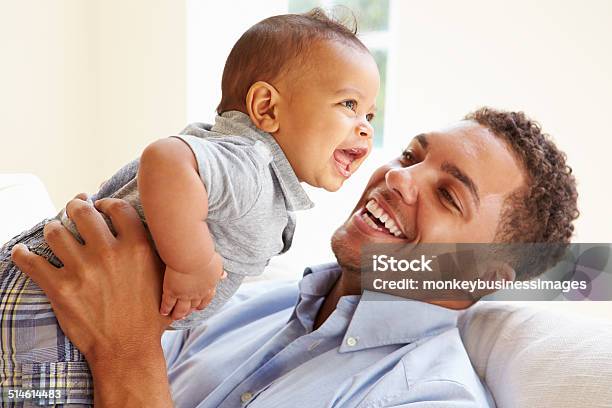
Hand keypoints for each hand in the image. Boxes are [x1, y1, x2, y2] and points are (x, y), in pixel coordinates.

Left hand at [11, 197, 171, 365]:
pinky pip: (31, 261)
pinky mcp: (60, 288)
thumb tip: (148, 230)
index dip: (106, 202)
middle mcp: (109, 253)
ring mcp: (82, 270)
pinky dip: (23, 254)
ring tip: (54, 231)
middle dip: (75, 206)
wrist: (128, 350)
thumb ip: (155, 251)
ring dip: (52, 228)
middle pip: (82, 212)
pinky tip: (23, 251)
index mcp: (137, 247)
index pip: (116, 208)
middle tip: (73, 209)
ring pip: (55, 232)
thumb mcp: (164, 278)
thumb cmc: (150, 316)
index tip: (100, 206)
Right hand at [160, 253, 223, 319]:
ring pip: (181, 309)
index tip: (198, 308)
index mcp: (209, 286)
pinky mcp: (172, 292)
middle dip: (189, 311)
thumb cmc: (205, 256)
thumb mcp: (216, 263)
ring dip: (177, 314)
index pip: (206, 299)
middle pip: (193, 306)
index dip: (202, 304)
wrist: (192, 257)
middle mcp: (198, 294)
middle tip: (184, 315)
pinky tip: (163, 311)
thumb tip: (224, 275)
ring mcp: (184, 294)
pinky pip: (168, 304)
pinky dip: (165, 309)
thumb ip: (218, 271)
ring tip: (174, 317)